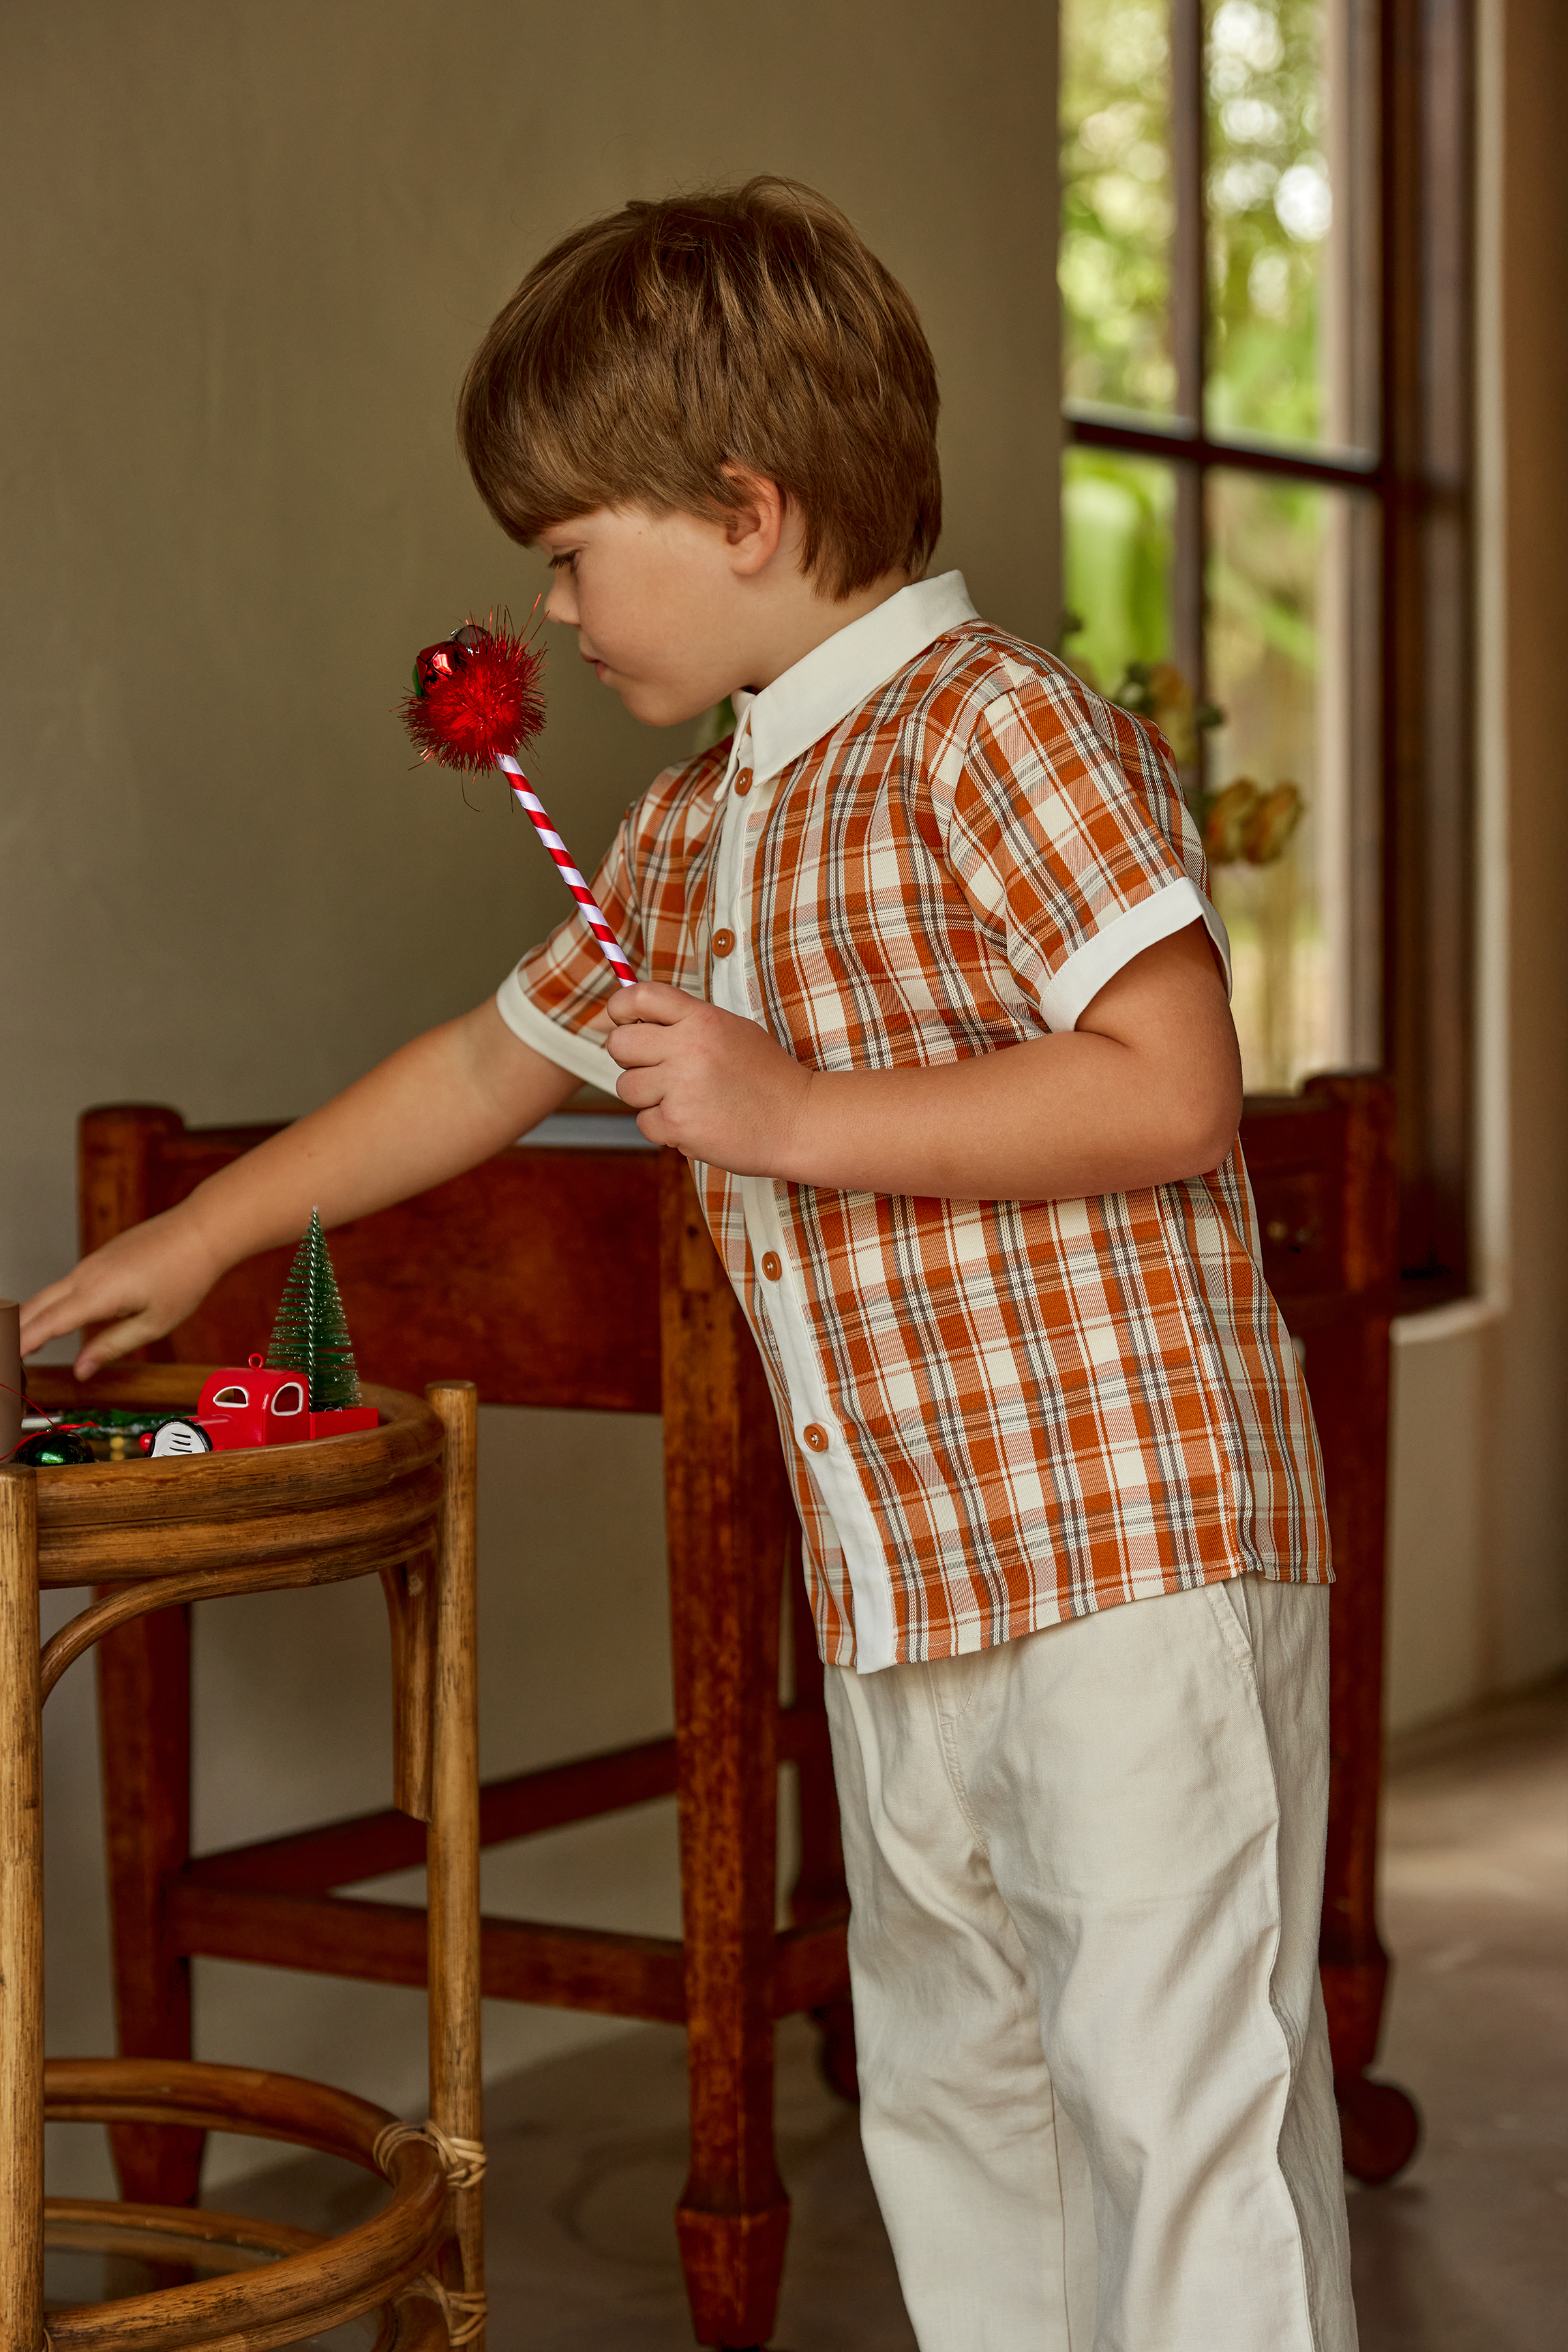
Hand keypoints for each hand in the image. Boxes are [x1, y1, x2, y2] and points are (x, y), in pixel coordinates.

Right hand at [19, 1207, 223, 1378]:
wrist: (202, 1231)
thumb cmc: (185, 1276)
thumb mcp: (153, 1323)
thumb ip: (111, 1346)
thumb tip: (82, 1369)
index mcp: (97, 1294)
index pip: (47, 1324)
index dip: (22, 1343)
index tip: (8, 1360)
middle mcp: (86, 1275)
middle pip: (37, 1306)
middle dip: (16, 1331)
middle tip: (9, 1358)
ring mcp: (90, 1264)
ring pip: (49, 1293)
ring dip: (31, 1317)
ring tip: (21, 1344)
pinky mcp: (99, 1258)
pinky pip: (65, 1284)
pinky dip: (50, 1303)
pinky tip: (52, 1319)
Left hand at [606, 983, 812, 1172]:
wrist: (798, 1122)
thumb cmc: (766, 1077)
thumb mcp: (732, 1031)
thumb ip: (688, 1022)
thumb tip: (636, 1019)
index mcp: (702, 1018)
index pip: (640, 996)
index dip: (619, 1007)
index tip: (622, 1020)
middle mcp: (688, 1048)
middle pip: (619, 1044)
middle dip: (629, 1058)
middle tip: (654, 1069)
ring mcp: (682, 1088)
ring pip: (626, 1087)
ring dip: (648, 1097)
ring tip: (684, 1099)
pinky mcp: (679, 1124)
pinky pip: (644, 1122)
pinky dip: (664, 1127)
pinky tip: (695, 1122)